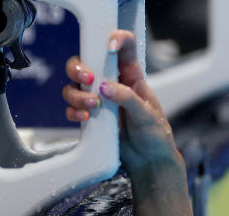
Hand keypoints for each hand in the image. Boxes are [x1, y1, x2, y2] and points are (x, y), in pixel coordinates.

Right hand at [63, 30, 179, 176]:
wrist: (149, 163)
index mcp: (132, 76)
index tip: (110, 46)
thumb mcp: (148, 116)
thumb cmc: (156, 136)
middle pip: (86, 63)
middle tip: (88, 79)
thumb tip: (105, 87)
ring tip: (93, 106)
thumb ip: (128, 99)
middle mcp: (113, 83)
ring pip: (75, 86)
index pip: (124, 48)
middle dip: (79, 68)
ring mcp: (100, 99)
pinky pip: (73, 108)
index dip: (117, 39)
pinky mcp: (91, 116)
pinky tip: (85, 118)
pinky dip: (74, 111)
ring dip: (77, 93)